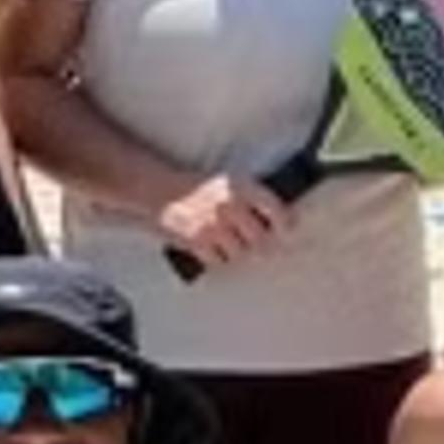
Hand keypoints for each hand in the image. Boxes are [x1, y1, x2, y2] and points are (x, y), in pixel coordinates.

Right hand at [156, 174, 289, 271]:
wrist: (157, 190)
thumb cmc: (194, 188)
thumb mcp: (225, 182)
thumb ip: (249, 198)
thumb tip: (276, 221)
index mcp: (240, 186)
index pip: (274, 208)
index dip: (284, 223)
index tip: (286, 230)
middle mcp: (230, 205)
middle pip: (261, 239)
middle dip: (260, 245)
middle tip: (256, 245)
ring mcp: (214, 225)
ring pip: (241, 254)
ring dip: (236, 252)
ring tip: (227, 242)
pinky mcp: (198, 242)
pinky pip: (219, 261)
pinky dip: (216, 259)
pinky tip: (211, 248)